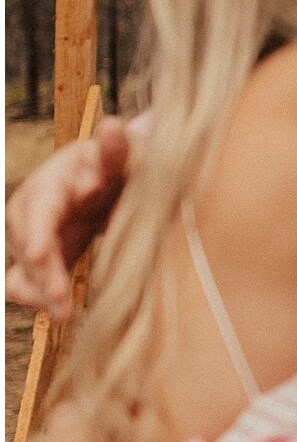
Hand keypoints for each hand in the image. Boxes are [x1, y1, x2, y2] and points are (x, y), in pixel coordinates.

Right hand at [5, 117, 130, 319]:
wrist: (126, 173)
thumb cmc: (128, 162)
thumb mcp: (127, 152)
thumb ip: (119, 147)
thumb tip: (113, 127)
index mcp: (58, 177)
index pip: (39, 205)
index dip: (37, 232)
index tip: (38, 255)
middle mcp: (39, 202)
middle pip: (29, 238)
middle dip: (41, 272)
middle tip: (61, 304)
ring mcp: (39, 227)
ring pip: (25, 260)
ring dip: (39, 290)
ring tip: (63, 314)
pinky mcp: (47, 248)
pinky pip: (28, 274)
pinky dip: (33, 292)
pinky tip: (52, 311)